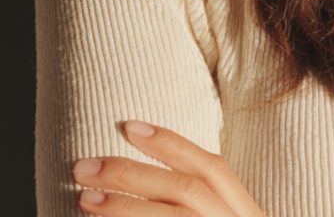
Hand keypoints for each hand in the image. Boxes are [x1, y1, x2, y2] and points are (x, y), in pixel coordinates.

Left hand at [73, 121, 266, 216]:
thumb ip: (199, 205)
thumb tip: (146, 179)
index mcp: (248, 214)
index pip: (213, 168)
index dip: (173, 144)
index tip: (129, 125)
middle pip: (188, 191)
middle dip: (135, 175)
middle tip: (85, 166)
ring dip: (126, 208)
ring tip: (85, 198)